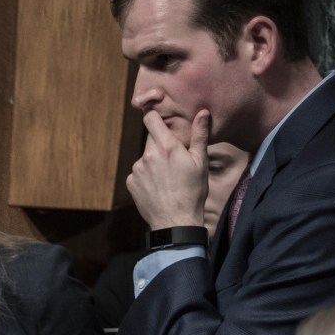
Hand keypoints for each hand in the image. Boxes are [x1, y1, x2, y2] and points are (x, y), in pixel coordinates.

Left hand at [126, 109, 210, 230]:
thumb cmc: (193, 191)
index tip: (158, 118)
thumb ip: (199, 135)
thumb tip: (203, 113)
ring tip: (167, 178)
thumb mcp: (201, 162)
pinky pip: (138, 173)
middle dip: (160, 144)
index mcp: (167, 147)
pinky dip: (146, 176)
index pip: (150, 119)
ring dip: (153, 162)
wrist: (176, 221)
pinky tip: (158, 187)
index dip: (153, 116)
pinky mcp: (131, 182)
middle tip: (173, 159)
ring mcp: (137, 169)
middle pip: (151, 140)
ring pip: (145, 157)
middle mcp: (148, 155)